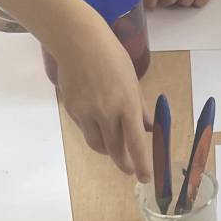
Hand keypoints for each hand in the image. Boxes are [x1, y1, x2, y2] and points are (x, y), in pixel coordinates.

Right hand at [53, 30, 151, 181]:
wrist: (78, 43)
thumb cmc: (112, 57)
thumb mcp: (132, 81)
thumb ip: (140, 108)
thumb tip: (148, 128)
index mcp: (127, 105)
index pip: (135, 143)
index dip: (141, 163)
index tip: (144, 177)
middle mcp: (107, 113)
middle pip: (115, 150)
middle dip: (123, 163)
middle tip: (129, 170)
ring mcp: (87, 113)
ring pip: (97, 144)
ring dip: (107, 151)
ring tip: (114, 150)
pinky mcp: (72, 110)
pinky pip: (85, 130)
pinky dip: (94, 133)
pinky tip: (98, 126)